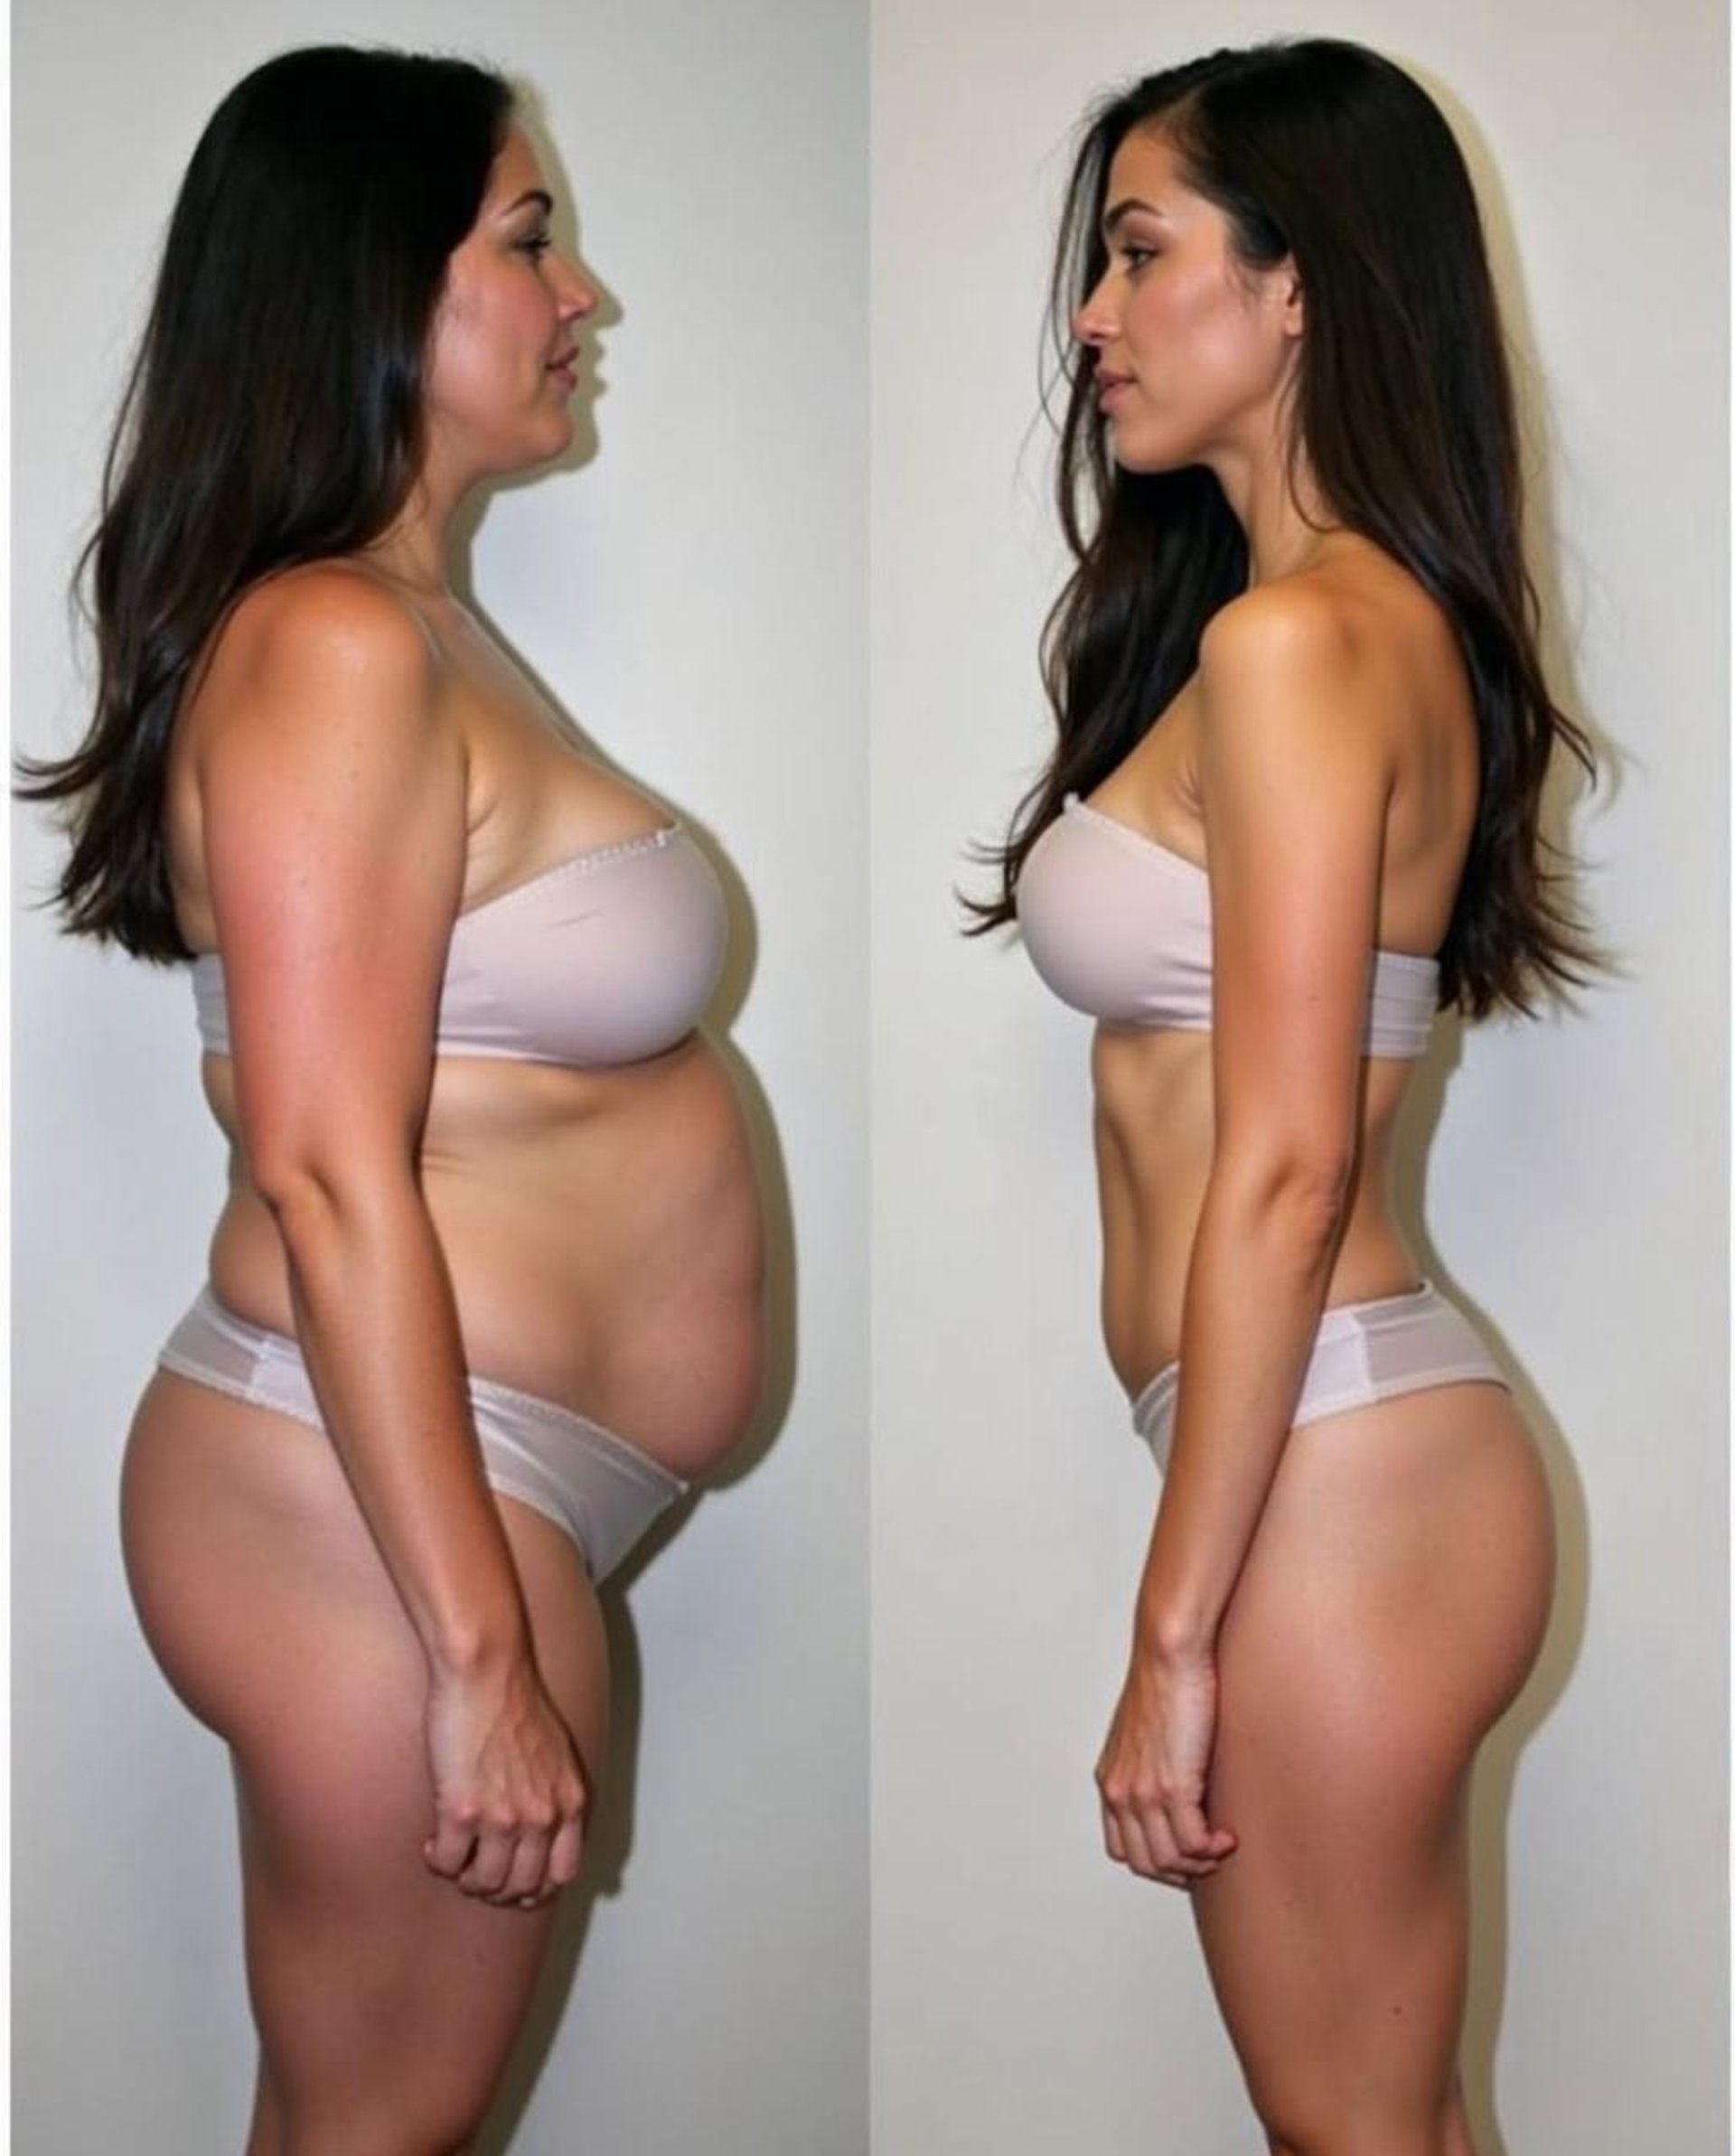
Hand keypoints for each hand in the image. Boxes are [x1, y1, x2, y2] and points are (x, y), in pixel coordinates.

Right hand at [422, 1657, 588, 1908]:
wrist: (486, 1669)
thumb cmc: (515, 1700)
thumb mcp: (556, 1753)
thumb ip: (553, 1793)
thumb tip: (543, 1826)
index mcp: (568, 1801)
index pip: (562, 1875)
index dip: (535, 1888)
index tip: (514, 1882)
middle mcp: (542, 1816)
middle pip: (522, 1888)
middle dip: (496, 1889)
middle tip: (475, 1873)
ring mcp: (503, 1818)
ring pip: (483, 1884)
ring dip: (463, 1878)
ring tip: (453, 1856)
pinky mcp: (462, 1812)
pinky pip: (446, 1863)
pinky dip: (437, 1861)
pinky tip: (432, 1842)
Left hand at [1095, 1644, 1237, 1889]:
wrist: (1169, 1652)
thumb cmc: (1164, 1680)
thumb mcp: (1145, 1732)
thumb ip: (1151, 1764)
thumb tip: (1179, 1787)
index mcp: (1111, 1780)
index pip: (1120, 1848)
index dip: (1154, 1860)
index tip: (1184, 1856)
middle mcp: (1120, 1791)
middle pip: (1144, 1862)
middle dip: (1180, 1870)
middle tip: (1209, 1859)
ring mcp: (1143, 1793)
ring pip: (1168, 1859)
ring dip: (1200, 1863)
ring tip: (1222, 1845)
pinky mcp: (1172, 1786)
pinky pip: (1193, 1843)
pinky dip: (1213, 1849)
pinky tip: (1228, 1835)